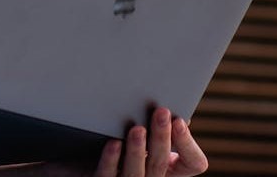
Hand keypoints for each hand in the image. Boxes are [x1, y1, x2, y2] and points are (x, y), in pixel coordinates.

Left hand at [93, 107, 207, 176]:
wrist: (83, 159)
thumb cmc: (119, 139)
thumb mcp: (143, 133)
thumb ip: (156, 125)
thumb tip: (171, 107)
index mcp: (169, 168)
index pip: (193, 163)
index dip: (188, 144)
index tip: (179, 120)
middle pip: (160, 164)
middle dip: (161, 137)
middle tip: (161, 112)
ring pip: (136, 174)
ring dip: (137, 151)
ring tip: (137, 129)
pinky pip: (107, 176)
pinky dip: (111, 160)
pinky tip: (113, 143)